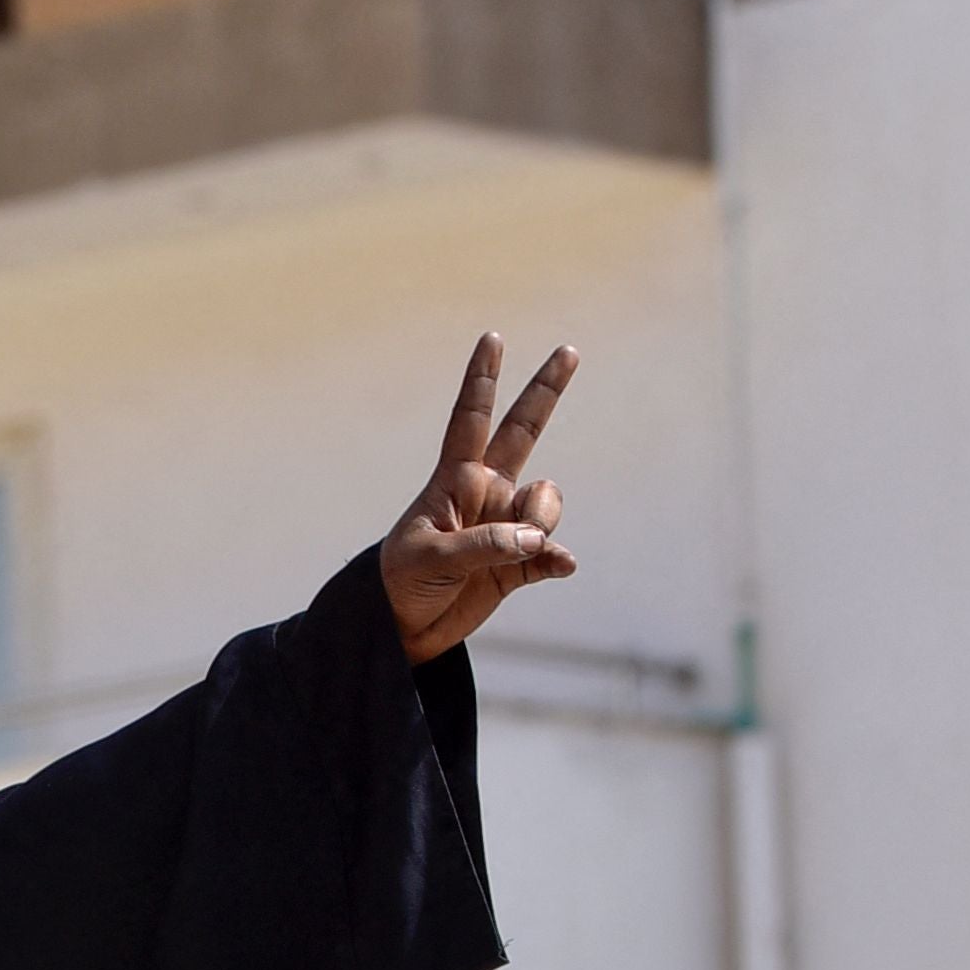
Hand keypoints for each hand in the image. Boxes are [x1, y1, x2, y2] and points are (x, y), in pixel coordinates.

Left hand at [378, 333, 578, 665]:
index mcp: (454, 480)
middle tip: (568, 351)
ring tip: (523, 549)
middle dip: (545, 391)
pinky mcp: (517, 564)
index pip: (471, 419)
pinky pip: (550, 552)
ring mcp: (504, 526)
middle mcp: (485, 493)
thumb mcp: (431, 558)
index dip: (482, 380)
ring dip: (543, 522)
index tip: (492, 338)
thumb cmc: (401, 583)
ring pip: (546, 503)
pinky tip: (561, 566)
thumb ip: (484, 544)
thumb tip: (536, 539)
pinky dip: (556, 558)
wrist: (401, 631)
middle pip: (523, 431)